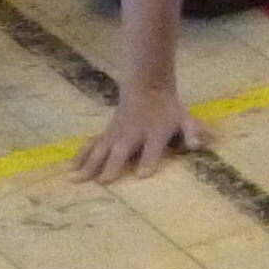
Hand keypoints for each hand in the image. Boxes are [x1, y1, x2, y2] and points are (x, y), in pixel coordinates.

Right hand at [76, 86, 206, 185]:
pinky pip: (91, 144)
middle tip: (104, 181)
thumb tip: (197, 144)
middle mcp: (133, 133)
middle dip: (113, 164)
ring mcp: (116, 133)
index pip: (152, 147)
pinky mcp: (106, 133)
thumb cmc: (168, 110)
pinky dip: (80, 155)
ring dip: (89, 164)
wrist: (147, 88)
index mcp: (154, 132)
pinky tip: (70, 168)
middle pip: (122, 150)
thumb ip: (192, 132)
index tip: (142, 175)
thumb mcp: (185, 119)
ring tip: (77, 179)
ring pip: (101, 148)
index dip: (148, 160)